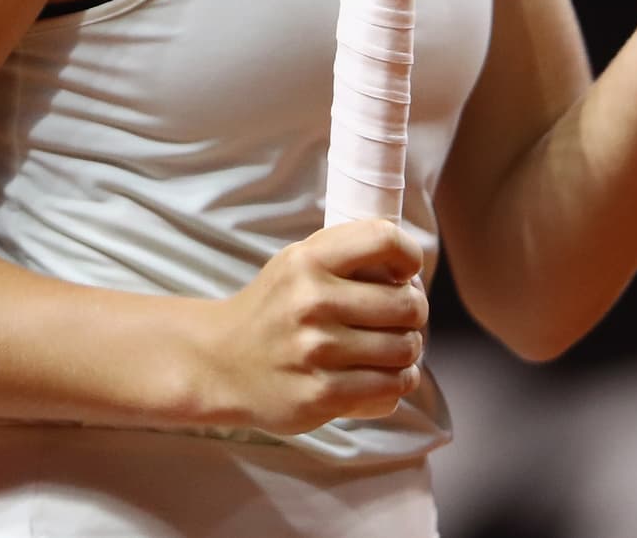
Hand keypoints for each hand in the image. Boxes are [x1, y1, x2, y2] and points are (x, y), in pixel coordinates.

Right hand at [196, 220, 427, 435]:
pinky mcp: (321, 396)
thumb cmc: (273, 308)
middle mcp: (313, 302)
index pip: (383, 239)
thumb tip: (409, 268)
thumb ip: (346, 255)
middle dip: (415, 311)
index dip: (409, 254)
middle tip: (404, 316)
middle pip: (406, 303)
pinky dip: (399, 382)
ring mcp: (317, 352)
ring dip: (409, 350)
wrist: (221, 362)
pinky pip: (390, 389)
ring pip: (404, 350)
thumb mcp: (297, 262)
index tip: (406, 272)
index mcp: (308, 260)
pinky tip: (387, 375)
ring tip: (395, 347)